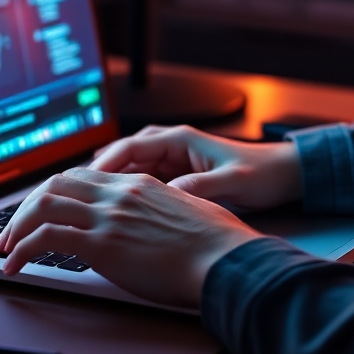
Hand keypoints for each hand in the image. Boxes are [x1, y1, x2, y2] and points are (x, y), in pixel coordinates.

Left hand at [0, 168, 259, 307]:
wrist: (224, 258)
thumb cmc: (215, 243)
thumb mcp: (185, 211)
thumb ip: (156, 210)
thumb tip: (146, 225)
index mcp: (139, 182)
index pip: (82, 176)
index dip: (54, 193)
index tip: (41, 213)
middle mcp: (119, 192)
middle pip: (55, 184)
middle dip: (26, 207)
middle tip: (12, 230)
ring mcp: (109, 215)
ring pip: (43, 205)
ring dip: (16, 226)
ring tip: (5, 249)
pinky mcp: (102, 243)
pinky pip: (45, 238)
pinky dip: (21, 250)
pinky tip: (14, 265)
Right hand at [90, 125, 303, 210]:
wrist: (282, 175)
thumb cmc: (262, 173)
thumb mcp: (234, 182)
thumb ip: (202, 186)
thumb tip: (171, 193)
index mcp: (182, 139)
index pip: (131, 147)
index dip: (104, 164)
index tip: (84, 183)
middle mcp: (173, 146)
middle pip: (123, 156)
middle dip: (96, 175)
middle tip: (71, 197)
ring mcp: (173, 161)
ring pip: (128, 171)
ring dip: (107, 186)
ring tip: (82, 207)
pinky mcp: (177, 176)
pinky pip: (141, 183)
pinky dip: (124, 195)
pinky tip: (110, 214)